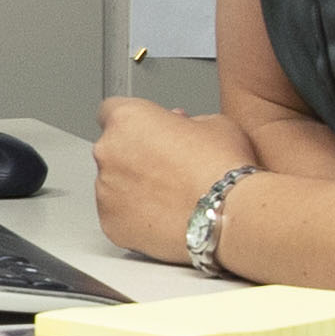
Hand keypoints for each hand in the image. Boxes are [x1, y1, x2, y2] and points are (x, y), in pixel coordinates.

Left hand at [87, 94, 259, 262]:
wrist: (229, 215)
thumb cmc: (223, 168)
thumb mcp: (214, 122)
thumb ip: (186, 121)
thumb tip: (181, 127)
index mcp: (127, 119)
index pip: (111, 110)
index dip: (134, 122)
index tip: (147, 131)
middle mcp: (108, 152)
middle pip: (113, 150)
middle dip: (136, 156)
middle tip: (169, 168)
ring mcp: (106, 191)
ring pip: (114, 185)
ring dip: (134, 188)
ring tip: (171, 196)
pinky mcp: (111, 224)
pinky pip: (118, 216)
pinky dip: (135, 217)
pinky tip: (164, 216)